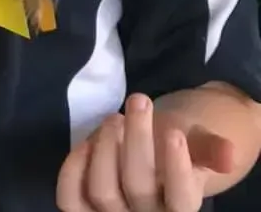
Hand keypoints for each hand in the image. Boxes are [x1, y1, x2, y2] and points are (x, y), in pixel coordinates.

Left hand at [56, 93, 234, 211]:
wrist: (154, 150)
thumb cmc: (177, 142)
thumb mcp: (197, 141)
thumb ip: (209, 147)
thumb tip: (228, 154)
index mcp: (182, 205)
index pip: (182, 198)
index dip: (177, 168)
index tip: (174, 131)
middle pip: (138, 185)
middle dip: (137, 137)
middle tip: (139, 99)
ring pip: (102, 192)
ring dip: (104, 147)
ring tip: (115, 117)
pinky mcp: (86, 206)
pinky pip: (71, 198)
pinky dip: (73, 168)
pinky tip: (87, 141)